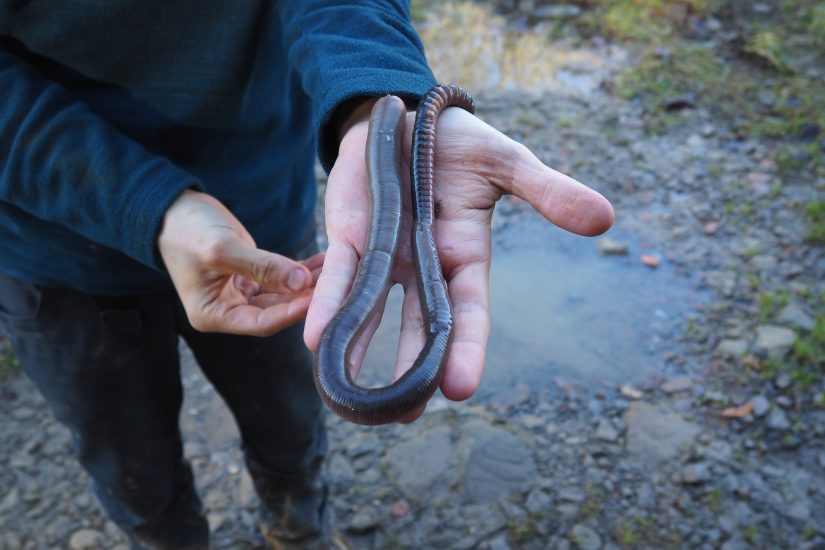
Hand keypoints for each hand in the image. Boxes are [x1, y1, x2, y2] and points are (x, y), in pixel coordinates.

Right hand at [158, 190, 323, 335]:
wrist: (172, 209)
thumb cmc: (188, 230)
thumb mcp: (223, 250)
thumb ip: (262, 267)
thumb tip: (300, 283)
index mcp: (213, 315)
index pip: (262, 323)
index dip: (292, 312)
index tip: (320, 298)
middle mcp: (228, 310)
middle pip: (276, 311)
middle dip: (306, 297)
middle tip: (338, 283)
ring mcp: (240, 294)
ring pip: (282, 294)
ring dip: (308, 283)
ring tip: (337, 268)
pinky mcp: (250, 277)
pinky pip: (280, 278)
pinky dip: (300, 271)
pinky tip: (323, 261)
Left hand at [304, 98, 613, 416]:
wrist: (409, 113)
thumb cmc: (461, 142)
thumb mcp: (508, 163)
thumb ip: (547, 192)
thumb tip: (605, 218)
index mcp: (465, 255)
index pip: (469, 311)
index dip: (467, 348)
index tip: (462, 389)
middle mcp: (424, 266)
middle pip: (421, 325)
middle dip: (414, 367)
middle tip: (405, 413)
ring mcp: (385, 255)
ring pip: (374, 311)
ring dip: (362, 351)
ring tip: (350, 397)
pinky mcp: (349, 235)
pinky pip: (338, 274)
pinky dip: (329, 302)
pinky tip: (318, 339)